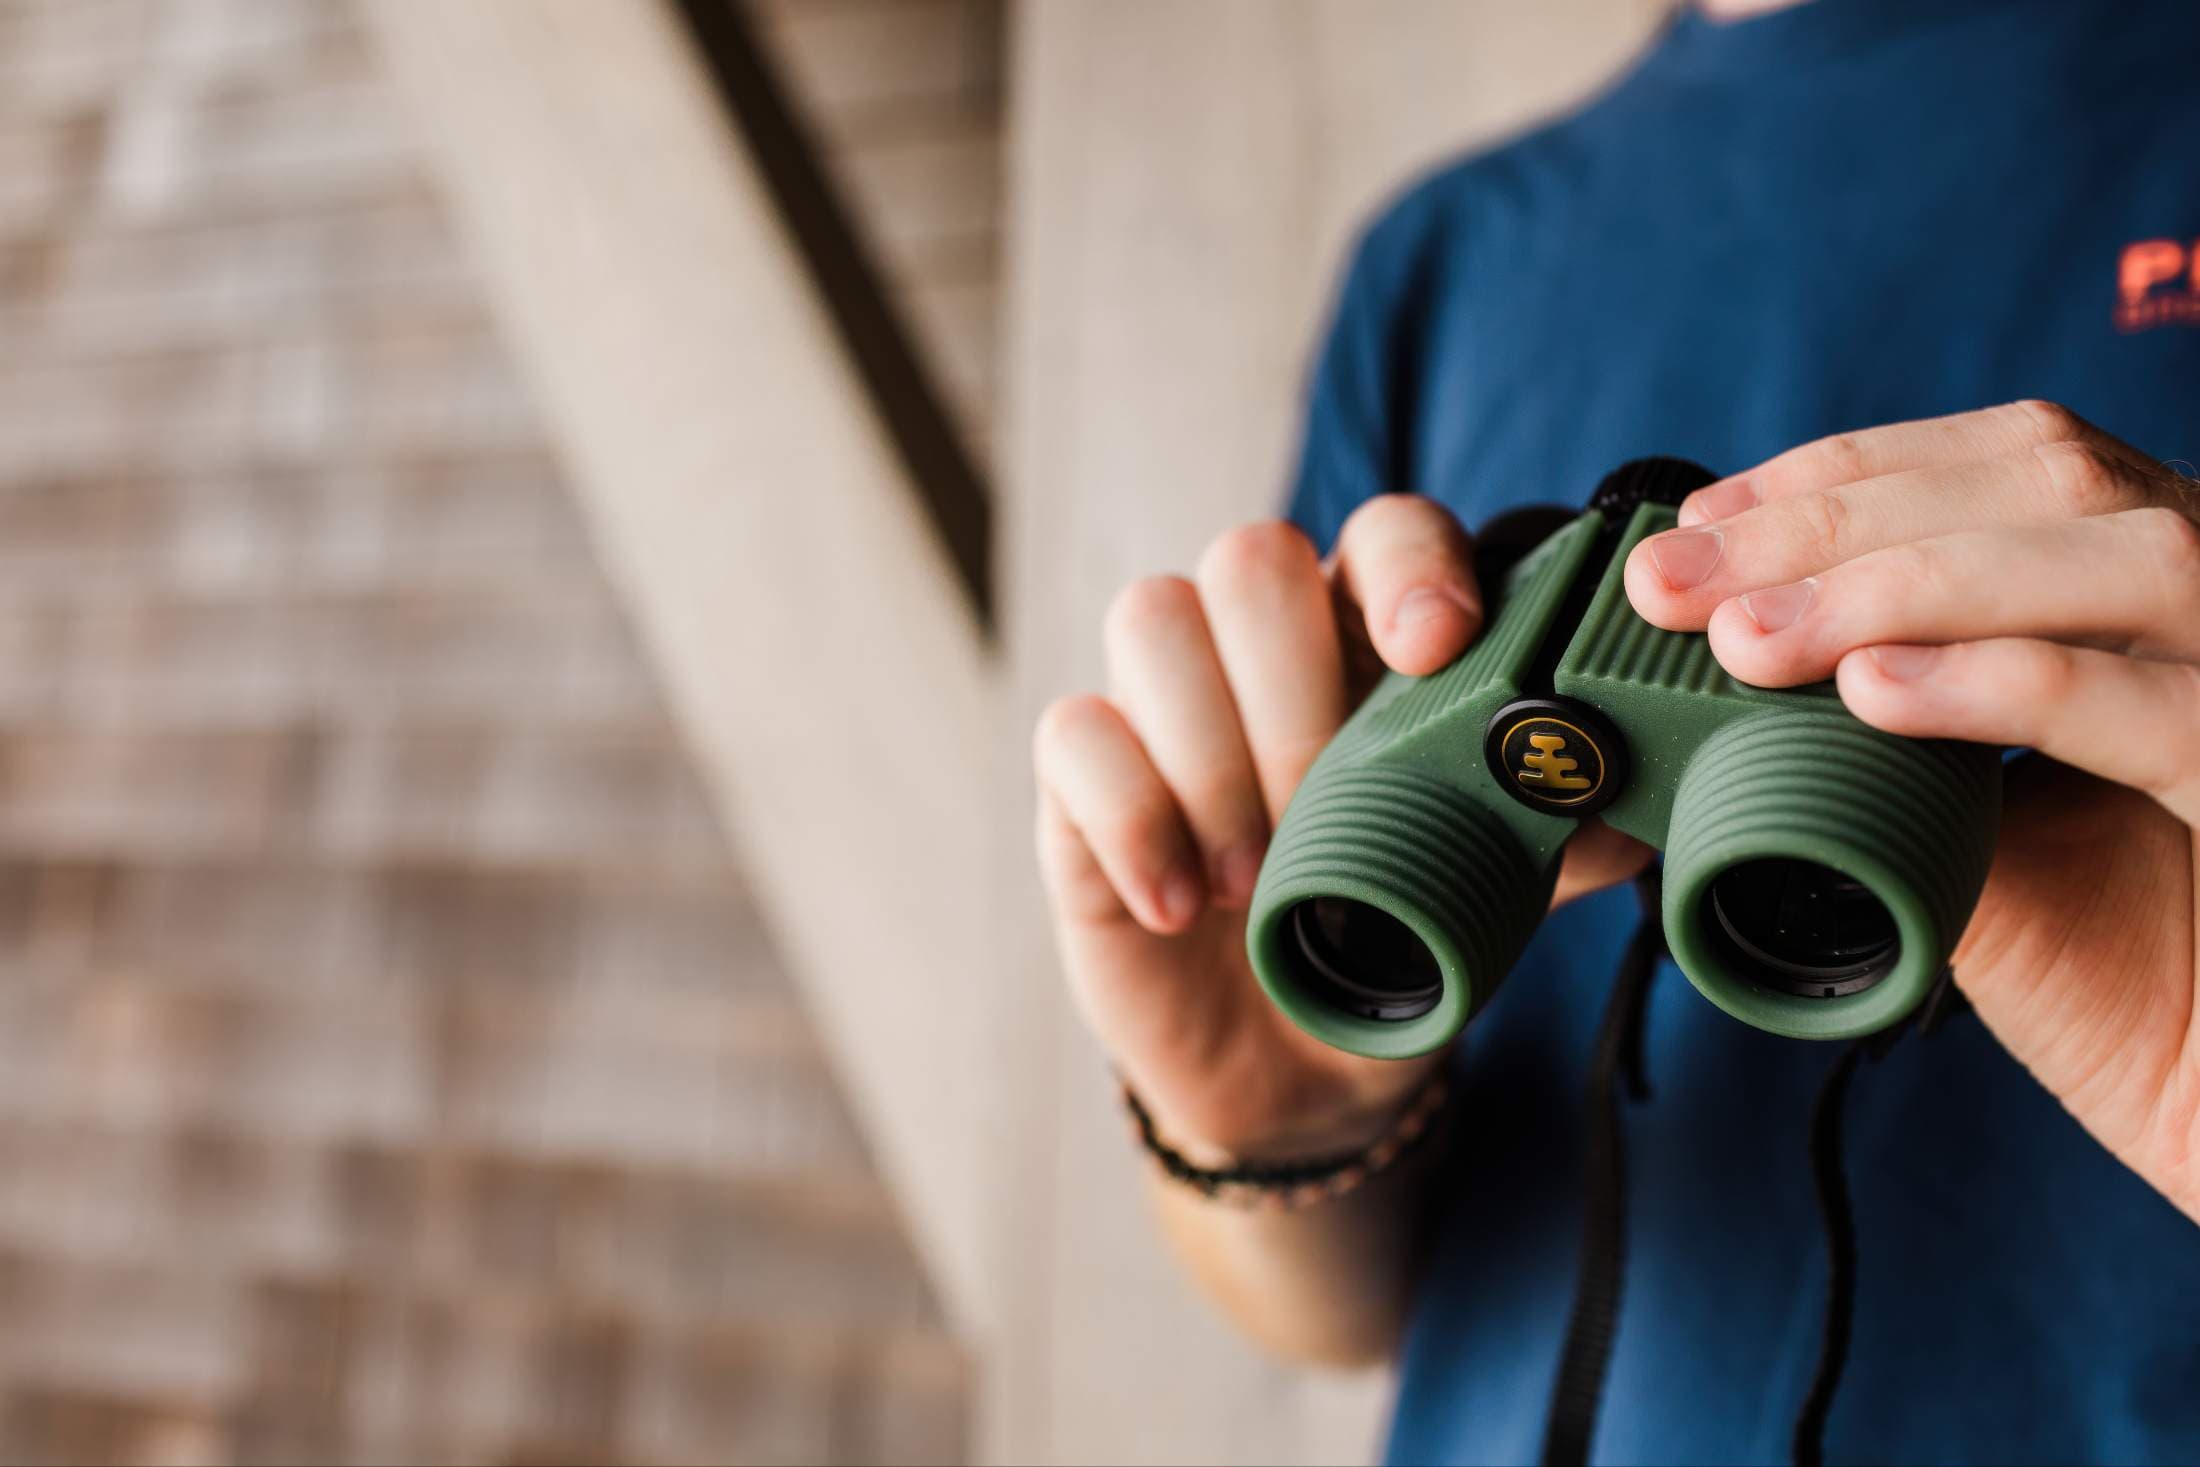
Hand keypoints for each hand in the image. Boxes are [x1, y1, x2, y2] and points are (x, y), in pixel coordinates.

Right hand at [1036, 498, 1649, 1162]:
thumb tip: (1645, 805)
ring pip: (1150, 617)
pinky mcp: (1081, 774)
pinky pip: (1074, 731)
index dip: (1405, 564)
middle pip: (1250, 555)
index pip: (1381, 532)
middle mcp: (1260, 646)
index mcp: (1371, 640)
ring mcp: (1161, 702)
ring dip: (1209, 752)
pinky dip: (1131, 816)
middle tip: (1321, 806)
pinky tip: (1179, 906)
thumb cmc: (1396, 943)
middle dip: (1291, 682)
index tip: (1436, 644)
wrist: (1293, 1069)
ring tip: (1251, 879)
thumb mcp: (1491, 895)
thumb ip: (1556, 835)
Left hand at [1624, 401, 2199, 1221]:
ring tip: (1747, 643)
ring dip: (1902, 585)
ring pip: (2119, 558)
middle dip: (1835, 523)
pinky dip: (2007, 685)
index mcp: (2163, 598)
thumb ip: (1886, 748)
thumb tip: (1715, 683)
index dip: (1847, 472)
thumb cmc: (2133, 985)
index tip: (1701, 521)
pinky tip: (1871, 696)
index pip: (2011, 462)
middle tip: (1673, 585)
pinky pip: (2161, 714)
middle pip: (2047, 483)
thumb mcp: (1985, 843)